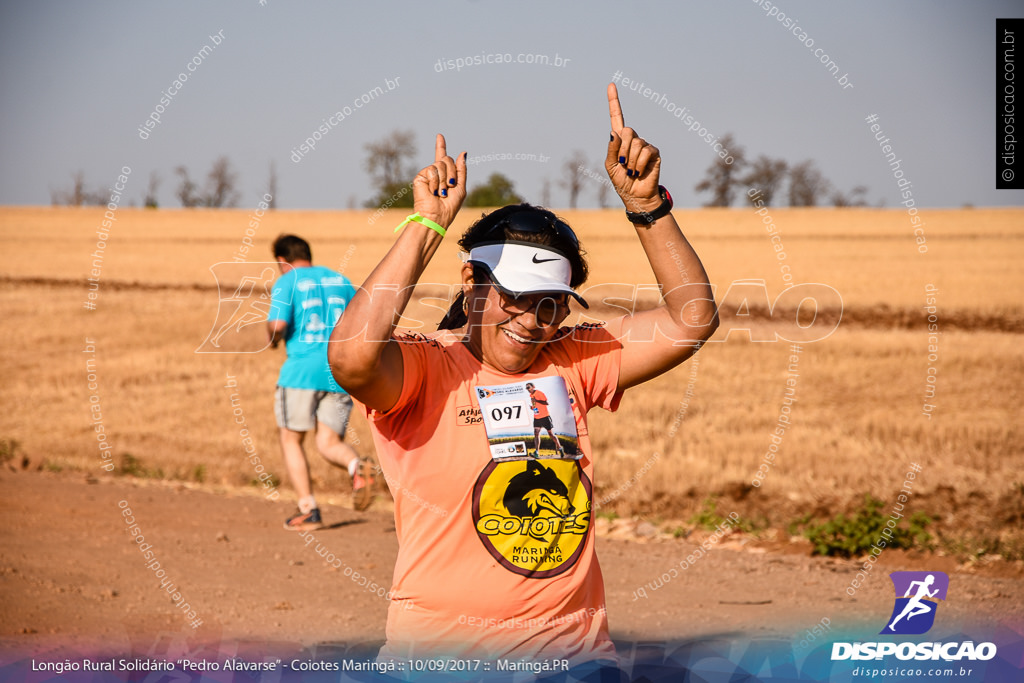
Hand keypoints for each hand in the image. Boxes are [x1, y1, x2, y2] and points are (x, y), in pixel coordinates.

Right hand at [412, 134, 466, 228]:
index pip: (442, 157)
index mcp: (444, 175)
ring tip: (440, 193)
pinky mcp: (420, 176)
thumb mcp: (461, 187)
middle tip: (449, 187)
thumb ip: (462, 170)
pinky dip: (436, 182)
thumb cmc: (449, 207)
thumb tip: (463, 152)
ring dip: (445, 180)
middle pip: (447, 159)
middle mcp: (435, 173)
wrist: (436, 216)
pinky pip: (433, 170)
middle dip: (453, 173)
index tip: (439, 136)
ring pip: (441, 164)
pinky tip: (432, 192)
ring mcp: (427, 174)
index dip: (441, 146)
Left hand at [605, 83, 661, 212]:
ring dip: (630, 161)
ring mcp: (645, 145)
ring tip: (631, 171)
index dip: (613, 102)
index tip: (611, 84)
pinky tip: (639, 172)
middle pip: (627, 131)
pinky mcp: (654, 152)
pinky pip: (646, 151)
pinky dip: (639, 164)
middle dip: (622, 150)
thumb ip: (611, 149)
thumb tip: (615, 132)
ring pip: (636, 143)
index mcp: (620, 141)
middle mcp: (633, 139)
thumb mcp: (610, 166)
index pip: (617, 117)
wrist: (635, 196)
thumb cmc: (621, 181)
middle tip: (622, 165)